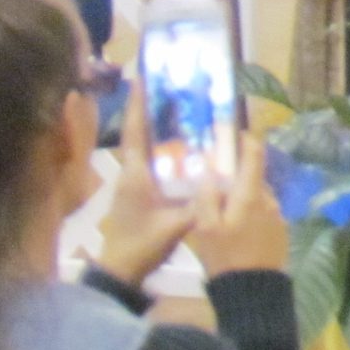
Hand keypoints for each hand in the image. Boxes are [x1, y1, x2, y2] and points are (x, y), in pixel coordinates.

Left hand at [93, 82, 195, 290]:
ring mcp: (132, 183)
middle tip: (169, 84)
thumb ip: (201, 203)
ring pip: (145, 146)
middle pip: (140, 133)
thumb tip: (229, 181)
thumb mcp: (175, 225)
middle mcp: (131, 173)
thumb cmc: (143, 244)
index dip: (140, 105)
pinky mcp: (138, 192)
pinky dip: (163, 147)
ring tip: (177, 105)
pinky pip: (150, 161)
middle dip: (152, 108)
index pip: (136, 132)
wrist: (120, 271)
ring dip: (157, 126)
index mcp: (135, 174)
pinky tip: (182, 142)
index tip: (143, 78)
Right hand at [185, 135, 288, 279]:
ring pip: (257, 195)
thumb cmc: (225, 257)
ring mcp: (277, 215)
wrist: (253, 290)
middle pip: (254, 177)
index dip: (246, 140)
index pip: (255, 156)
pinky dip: (250, 210)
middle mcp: (269, 199)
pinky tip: (235, 225)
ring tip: (221, 205)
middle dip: (237, 173)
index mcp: (251, 195)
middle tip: (215, 176)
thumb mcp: (206, 228)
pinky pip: (263, 211)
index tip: (234, 133)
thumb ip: (207, 197)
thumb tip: (209, 171)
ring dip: (243, 194)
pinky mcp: (279, 230)